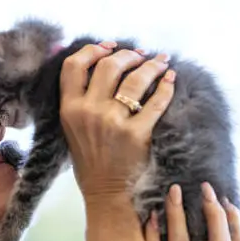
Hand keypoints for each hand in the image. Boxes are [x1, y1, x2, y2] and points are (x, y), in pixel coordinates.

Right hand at [59, 42, 175, 199]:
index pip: (74, 66)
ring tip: (160, 62)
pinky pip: (156, 102)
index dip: (93, 50)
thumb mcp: (71, 128)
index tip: (109, 47)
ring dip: (151, 65)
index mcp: (69, 109)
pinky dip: (166, 88)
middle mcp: (88, 112)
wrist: (105, 194)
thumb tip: (95, 66)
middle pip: (108, 66)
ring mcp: (112, 123)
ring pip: (134, 79)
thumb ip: (77, 100)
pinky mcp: (136, 134)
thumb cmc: (90, 161)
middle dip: (128, 55)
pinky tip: (170, 81)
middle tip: (139, 55)